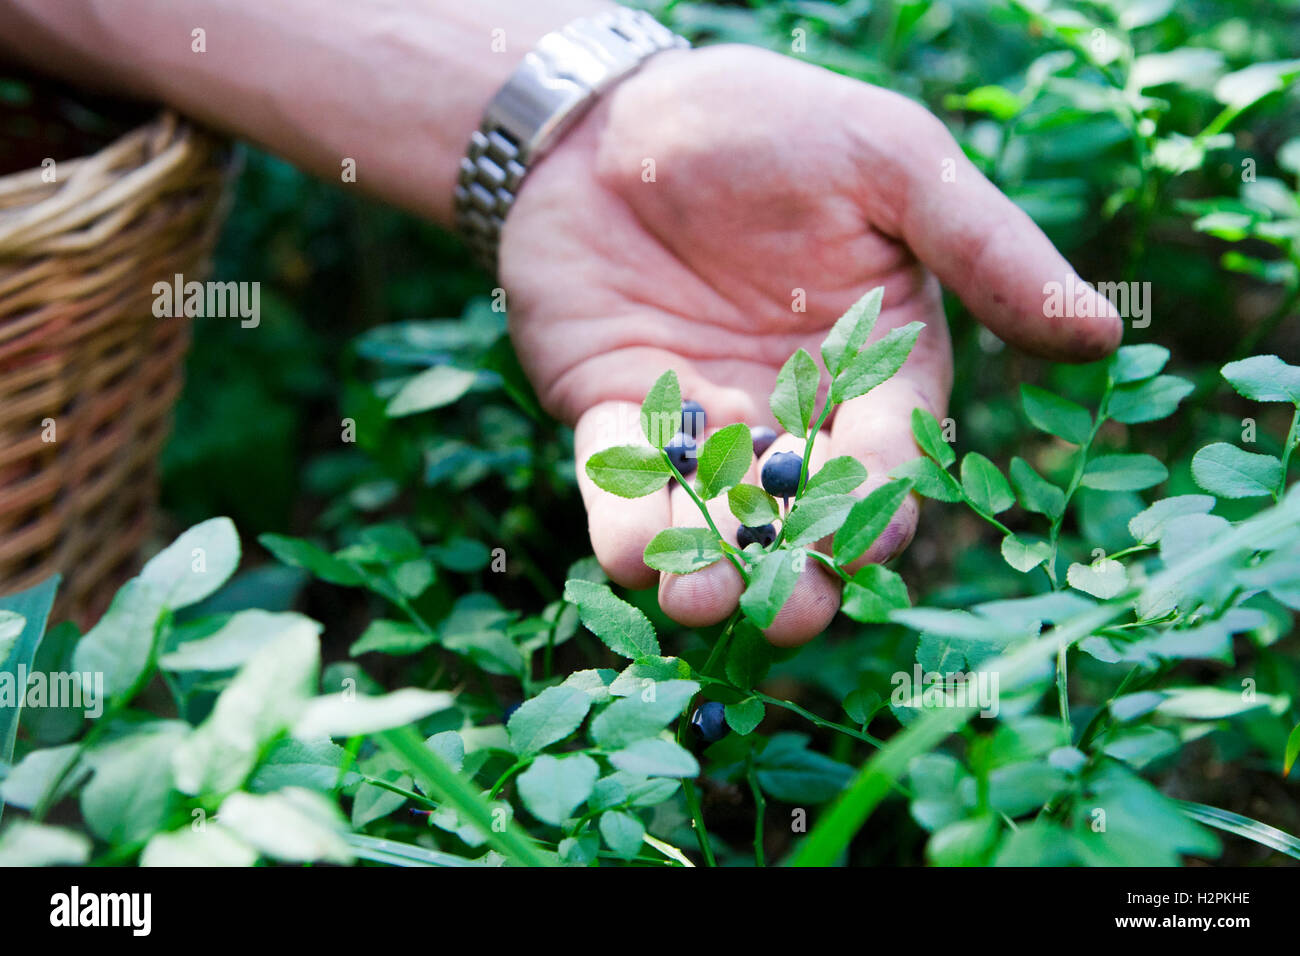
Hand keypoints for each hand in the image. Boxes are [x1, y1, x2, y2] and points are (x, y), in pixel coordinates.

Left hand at [500, 44, 1120, 644]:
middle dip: (798, 567)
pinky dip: (624, 524)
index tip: (869, 540)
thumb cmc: (770, 124)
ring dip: (707, 565)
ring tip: (695, 602)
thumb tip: (1101, 333)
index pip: (889, 453)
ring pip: (713, 513)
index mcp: (875, 364)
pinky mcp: (615, 411)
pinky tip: (630, 557)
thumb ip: (983, 247)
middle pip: (804, 511)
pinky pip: (621, 481)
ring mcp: (702, 418)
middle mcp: (791, 408)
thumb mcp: (888, 162)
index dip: (881, 500)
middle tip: (786, 612)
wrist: (616, 111)